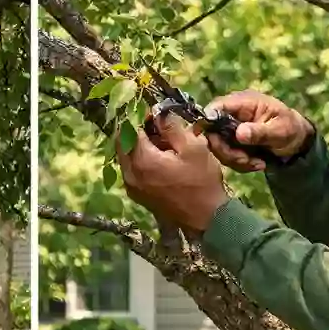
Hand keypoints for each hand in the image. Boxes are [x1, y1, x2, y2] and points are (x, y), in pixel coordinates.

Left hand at [116, 113, 229, 234]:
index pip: (129, 129)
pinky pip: (131, 169)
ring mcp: (131, 186)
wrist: (206, 217)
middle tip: (156, 126)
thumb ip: (171, 127)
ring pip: (126, 156)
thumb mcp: (192, 147)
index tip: (154, 114)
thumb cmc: (201, 180)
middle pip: (122, 143)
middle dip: (136, 130)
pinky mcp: (136, 194)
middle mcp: (129, 174)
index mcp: (141, 160)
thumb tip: (157, 112)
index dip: (140, 117)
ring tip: (161, 142)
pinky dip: (140, 159)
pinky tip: (159, 158)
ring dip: (138, 145)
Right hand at [204, 91, 312, 172]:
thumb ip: (259, 132)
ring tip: (258, 164)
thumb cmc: (291, 128)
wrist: (297, 141)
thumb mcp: (279, 130)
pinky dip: (241, 164)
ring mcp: (231, 129)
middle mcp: (233, 114)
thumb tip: (239, 133)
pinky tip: (258, 164)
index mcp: (243, 102)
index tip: (211, 141)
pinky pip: (227, 156)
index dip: (206, 122)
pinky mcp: (232, 142)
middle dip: (227, 151)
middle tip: (245, 160)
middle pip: (212, 132)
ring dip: (236, 160)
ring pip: (219, 147)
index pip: (216, 107)